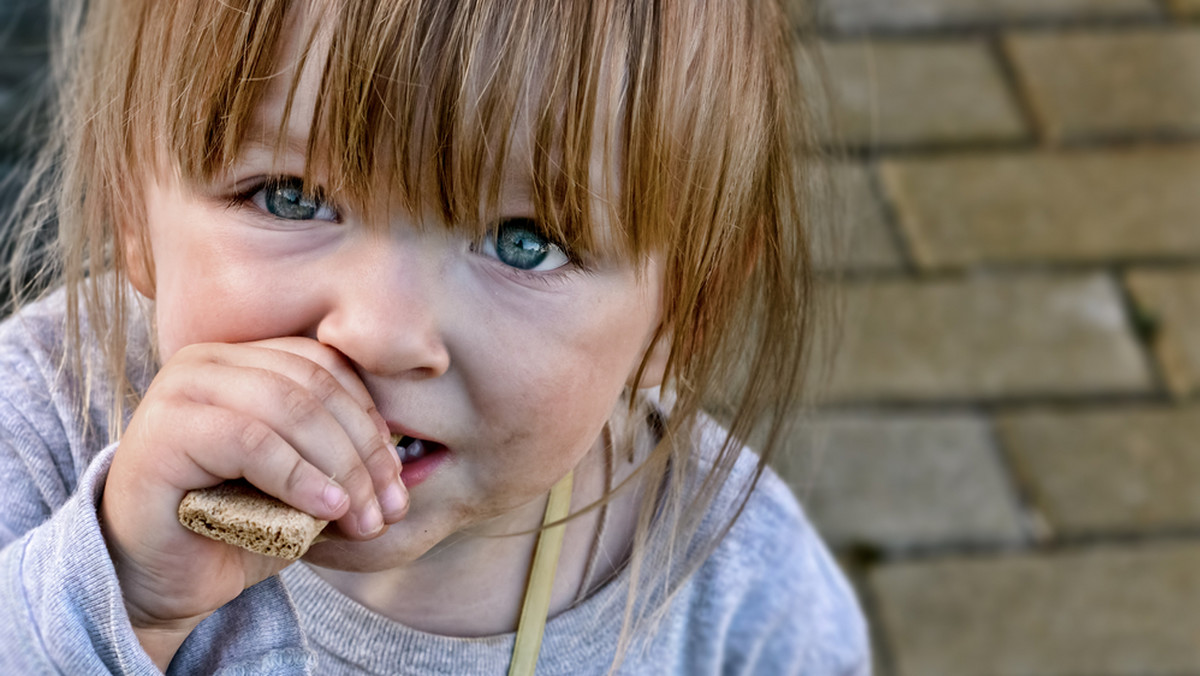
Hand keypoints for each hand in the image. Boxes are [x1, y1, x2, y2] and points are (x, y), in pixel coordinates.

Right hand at [100, 337, 406, 667]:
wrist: (157, 580)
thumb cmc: (232, 528)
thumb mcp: (302, 486)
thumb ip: (342, 461)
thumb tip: (404, 472)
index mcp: (244, 359)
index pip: (327, 368)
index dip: (371, 421)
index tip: (397, 480)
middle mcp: (209, 361)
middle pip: (315, 388)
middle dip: (364, 452)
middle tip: (389, 508)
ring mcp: (181, 388)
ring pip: (290, 409)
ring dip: (340, 467)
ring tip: (363, 516)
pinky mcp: (163, 430)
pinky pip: (252, 440)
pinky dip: (300, 476)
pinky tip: (328, 509)